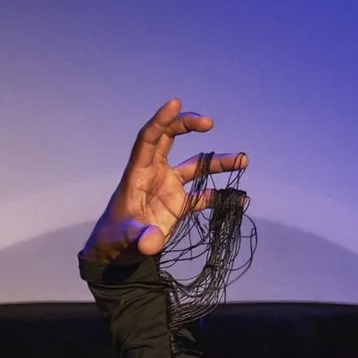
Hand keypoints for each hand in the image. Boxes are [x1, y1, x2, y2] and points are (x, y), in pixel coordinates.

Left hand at [81, 98, 247, 267]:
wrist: (118, 252)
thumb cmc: (114, 239)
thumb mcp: (123, 240)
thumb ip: (138, 238)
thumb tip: (152, 242)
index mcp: (138, 173)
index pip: (149, 139)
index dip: (161, 121)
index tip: (176, 104)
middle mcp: (155, 174)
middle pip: (170, 139)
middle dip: (187, 126)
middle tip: (209, 123)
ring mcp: (169, 188)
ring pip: (195, 166)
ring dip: (217, 162)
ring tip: (243, 160)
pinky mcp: (179, 204)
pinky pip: (203, 195)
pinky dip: (221, 196)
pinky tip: (240, 199)